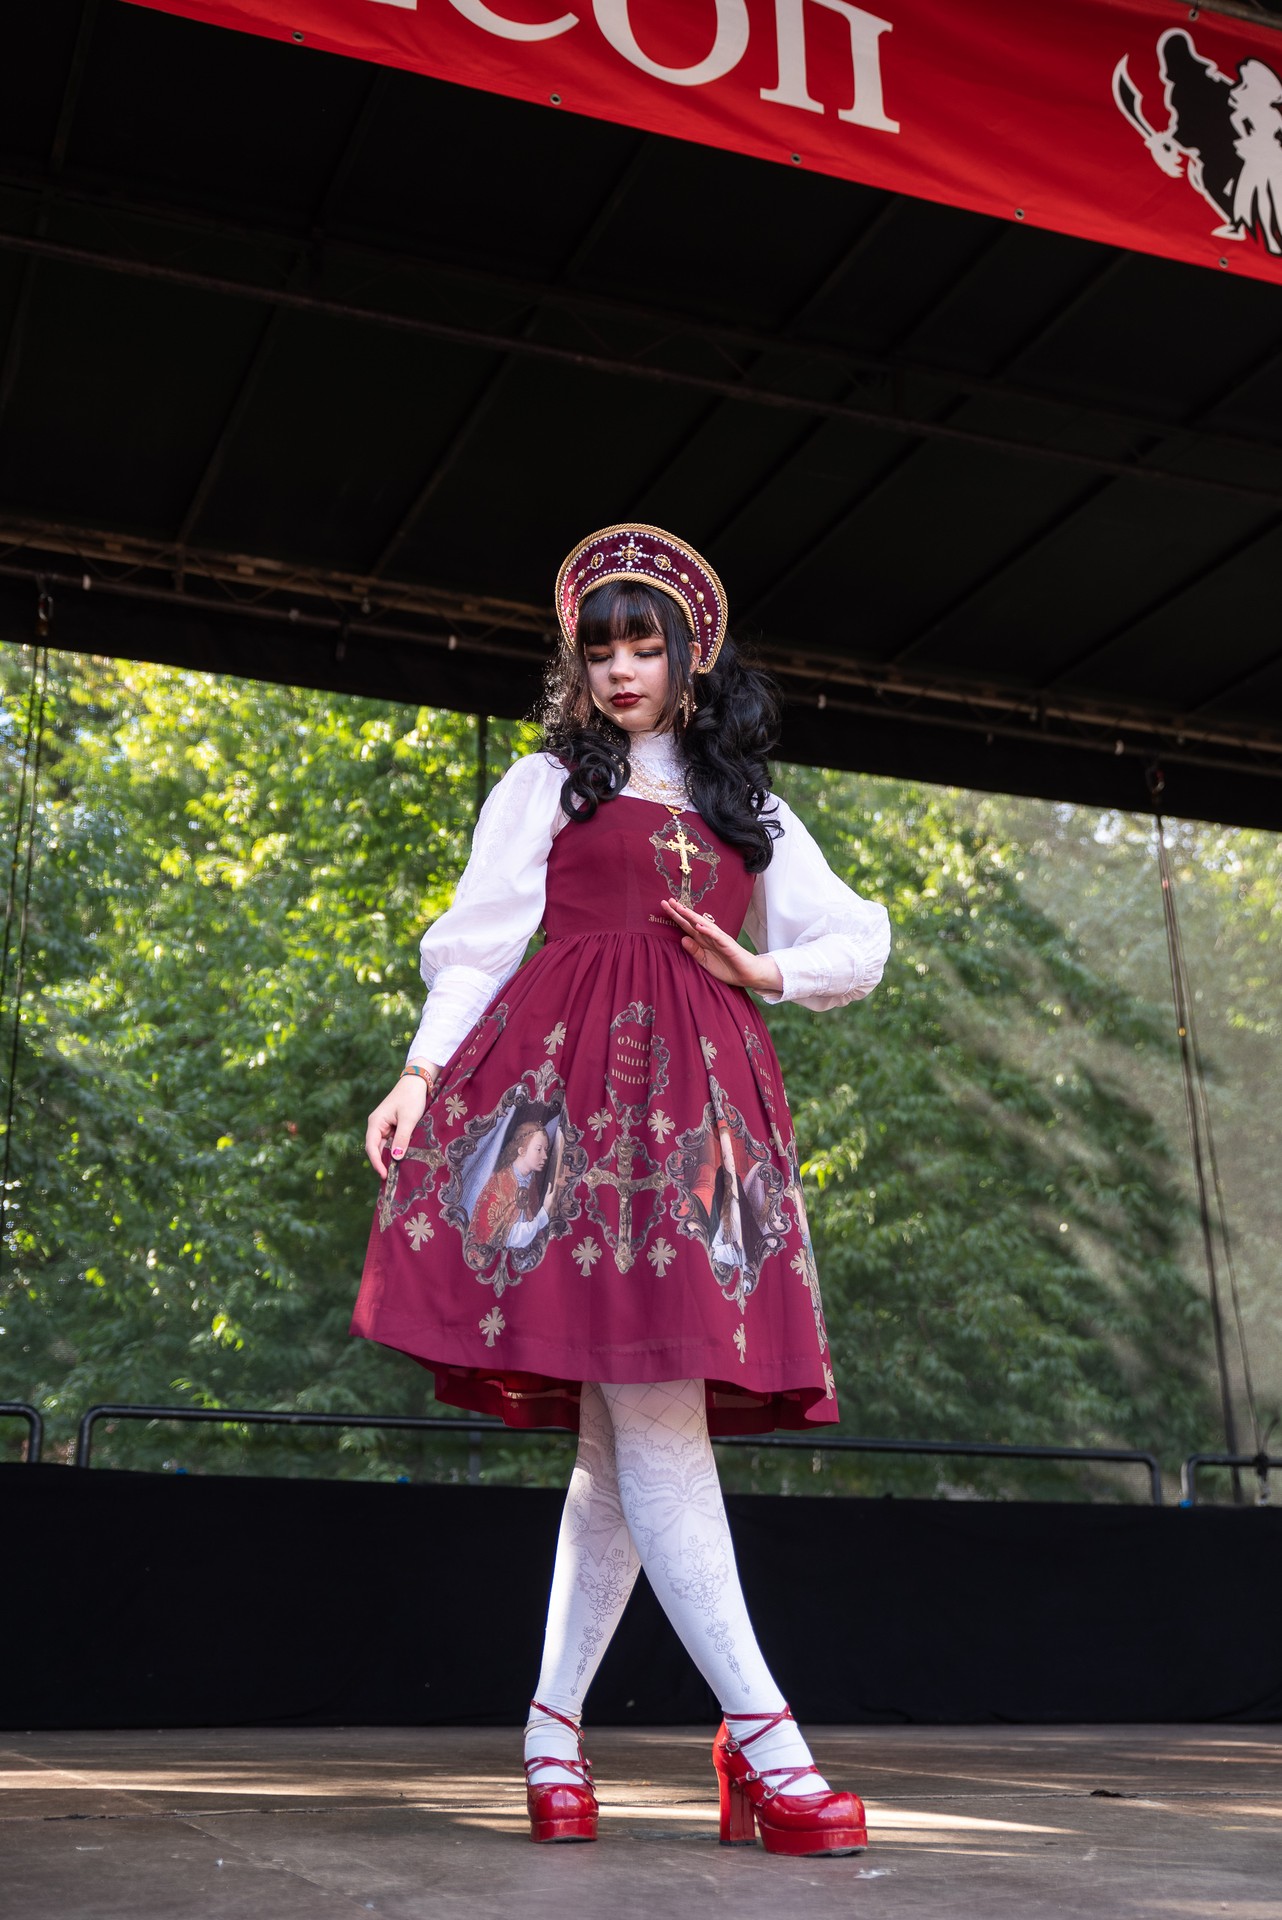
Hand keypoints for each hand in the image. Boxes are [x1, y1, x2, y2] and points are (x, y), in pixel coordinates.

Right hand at [365, 1072, 431, 1178]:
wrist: (417, 1083)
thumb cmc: (411, 1098)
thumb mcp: (408, 1119)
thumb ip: (402, 1138)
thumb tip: (396, 1158)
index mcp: (375, 1122)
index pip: (371, 1147)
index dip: (376, 1162)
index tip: (385, 1175)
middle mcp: (377, 1125)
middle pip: (377, 1149)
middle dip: (384, 1163)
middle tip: (393, 1179)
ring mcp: (384, 1126)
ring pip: (385, 1147)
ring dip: (391, 1157)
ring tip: (399, 1172)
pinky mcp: (393, 1127)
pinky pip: (392, 1142)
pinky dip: (397, 1150)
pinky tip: (404, 1159)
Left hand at [661, 899, 782, 994]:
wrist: (747, 974)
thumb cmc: (727, 967)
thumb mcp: (704, 962)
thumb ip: (694, 951)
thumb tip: (682, 939)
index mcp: (703, 940)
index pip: (687, 926)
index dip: (676, 917)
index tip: (665, 908)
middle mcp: (710, 936)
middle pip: (692, 921)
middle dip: (680, 912)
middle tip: (667, 901)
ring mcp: (719, 939)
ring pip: (703, 924)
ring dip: (692, 916)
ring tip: (680, 908)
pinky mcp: (727, 944)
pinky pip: (716, 936)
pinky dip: (707, 930)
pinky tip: (699, 925)